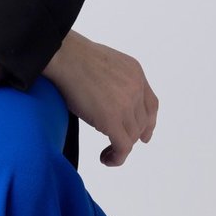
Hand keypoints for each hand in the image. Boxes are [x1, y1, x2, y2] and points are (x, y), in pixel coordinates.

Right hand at [42, 30, 157, 166]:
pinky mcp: (112, 120)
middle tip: (115, 144)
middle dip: (130, 136)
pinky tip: (106, 159)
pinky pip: (123, 147)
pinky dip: (117, 158)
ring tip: (108, 153)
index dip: (149, 123)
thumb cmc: (74, 57)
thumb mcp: (106, 65)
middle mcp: (136, 88)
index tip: (144, 136)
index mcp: (135, 73)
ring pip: (132, 136)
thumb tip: (110, 102)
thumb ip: (116, 82)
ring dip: (121, 148)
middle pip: (141, 123)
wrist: (64, 56)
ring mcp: (126, 104)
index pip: (151, 105)